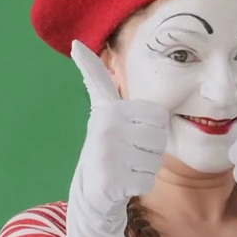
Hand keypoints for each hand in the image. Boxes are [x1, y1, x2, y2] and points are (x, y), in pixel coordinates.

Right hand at [68, 40, 169, 228]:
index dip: (151, 128)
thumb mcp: (103, 109)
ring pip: (156, 160)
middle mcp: (106, 127)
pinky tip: (121, 183)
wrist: (91, 191)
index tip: (129, 133)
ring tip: (123, 167)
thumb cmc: (107, 147)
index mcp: (109, 109)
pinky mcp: (111, 180)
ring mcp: (108, 154)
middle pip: (160, 138)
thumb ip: (96, 78)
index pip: (158, 115)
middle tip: (127, 154)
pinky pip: (148, 180)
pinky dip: (139, 185)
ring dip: (145, 167)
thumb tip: (76, 45)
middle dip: (150, 150)